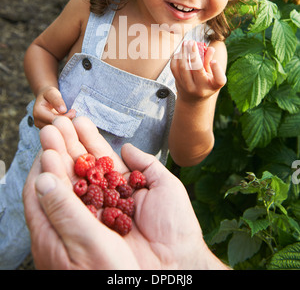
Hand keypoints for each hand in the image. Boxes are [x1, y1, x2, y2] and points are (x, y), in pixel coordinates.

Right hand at [23, 116, 226, 269]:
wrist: (175, 262)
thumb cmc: (176, 226)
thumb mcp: (165, 185)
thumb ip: (145, 164)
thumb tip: (127, 147)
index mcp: (124, 185)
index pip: (102, 157)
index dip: (89, 139)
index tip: (76, 121)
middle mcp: (106, 196)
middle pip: (83, 165)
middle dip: (68, 143)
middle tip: (56, 123)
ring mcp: (95, 211)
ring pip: (73, 180)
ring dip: (59, 156)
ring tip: (49, 133)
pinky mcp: (87, 227)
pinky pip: (70, 203)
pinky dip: (57, 183)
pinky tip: (49, 162)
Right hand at [32, 86, 75, 127]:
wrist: (44, 98)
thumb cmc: (48, 94)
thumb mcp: (52, 92)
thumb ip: (56, 100)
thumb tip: (63, 110)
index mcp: (38, 112)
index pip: (53, 119)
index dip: (65, 116)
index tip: (73, 111)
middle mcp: (38, 122)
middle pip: (55, 126)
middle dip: (67, 120)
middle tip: (74, 113)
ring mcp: (41, 127)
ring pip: (57, 130)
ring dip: (67, 124)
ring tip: (72, 114)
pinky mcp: (47, 130)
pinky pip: (57, 131)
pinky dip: (64, 126)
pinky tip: (69, 119)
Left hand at [170, 40, 226, 102]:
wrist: (192, 100)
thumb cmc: (206, 82)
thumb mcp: (212, 75)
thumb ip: (210, 61)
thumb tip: (210, 49)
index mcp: (213, 85)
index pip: (219, 80)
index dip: (217, 70)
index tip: (214, 61)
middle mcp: (201, 88)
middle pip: (196, 69)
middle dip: (193, 53)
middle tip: (192, 42)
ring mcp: (188, 87)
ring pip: (183, 67)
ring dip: (183, 53)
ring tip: (185, 43)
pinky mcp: (178, 83)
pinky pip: (174, 68)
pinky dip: (176, 58)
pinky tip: (180, 52)